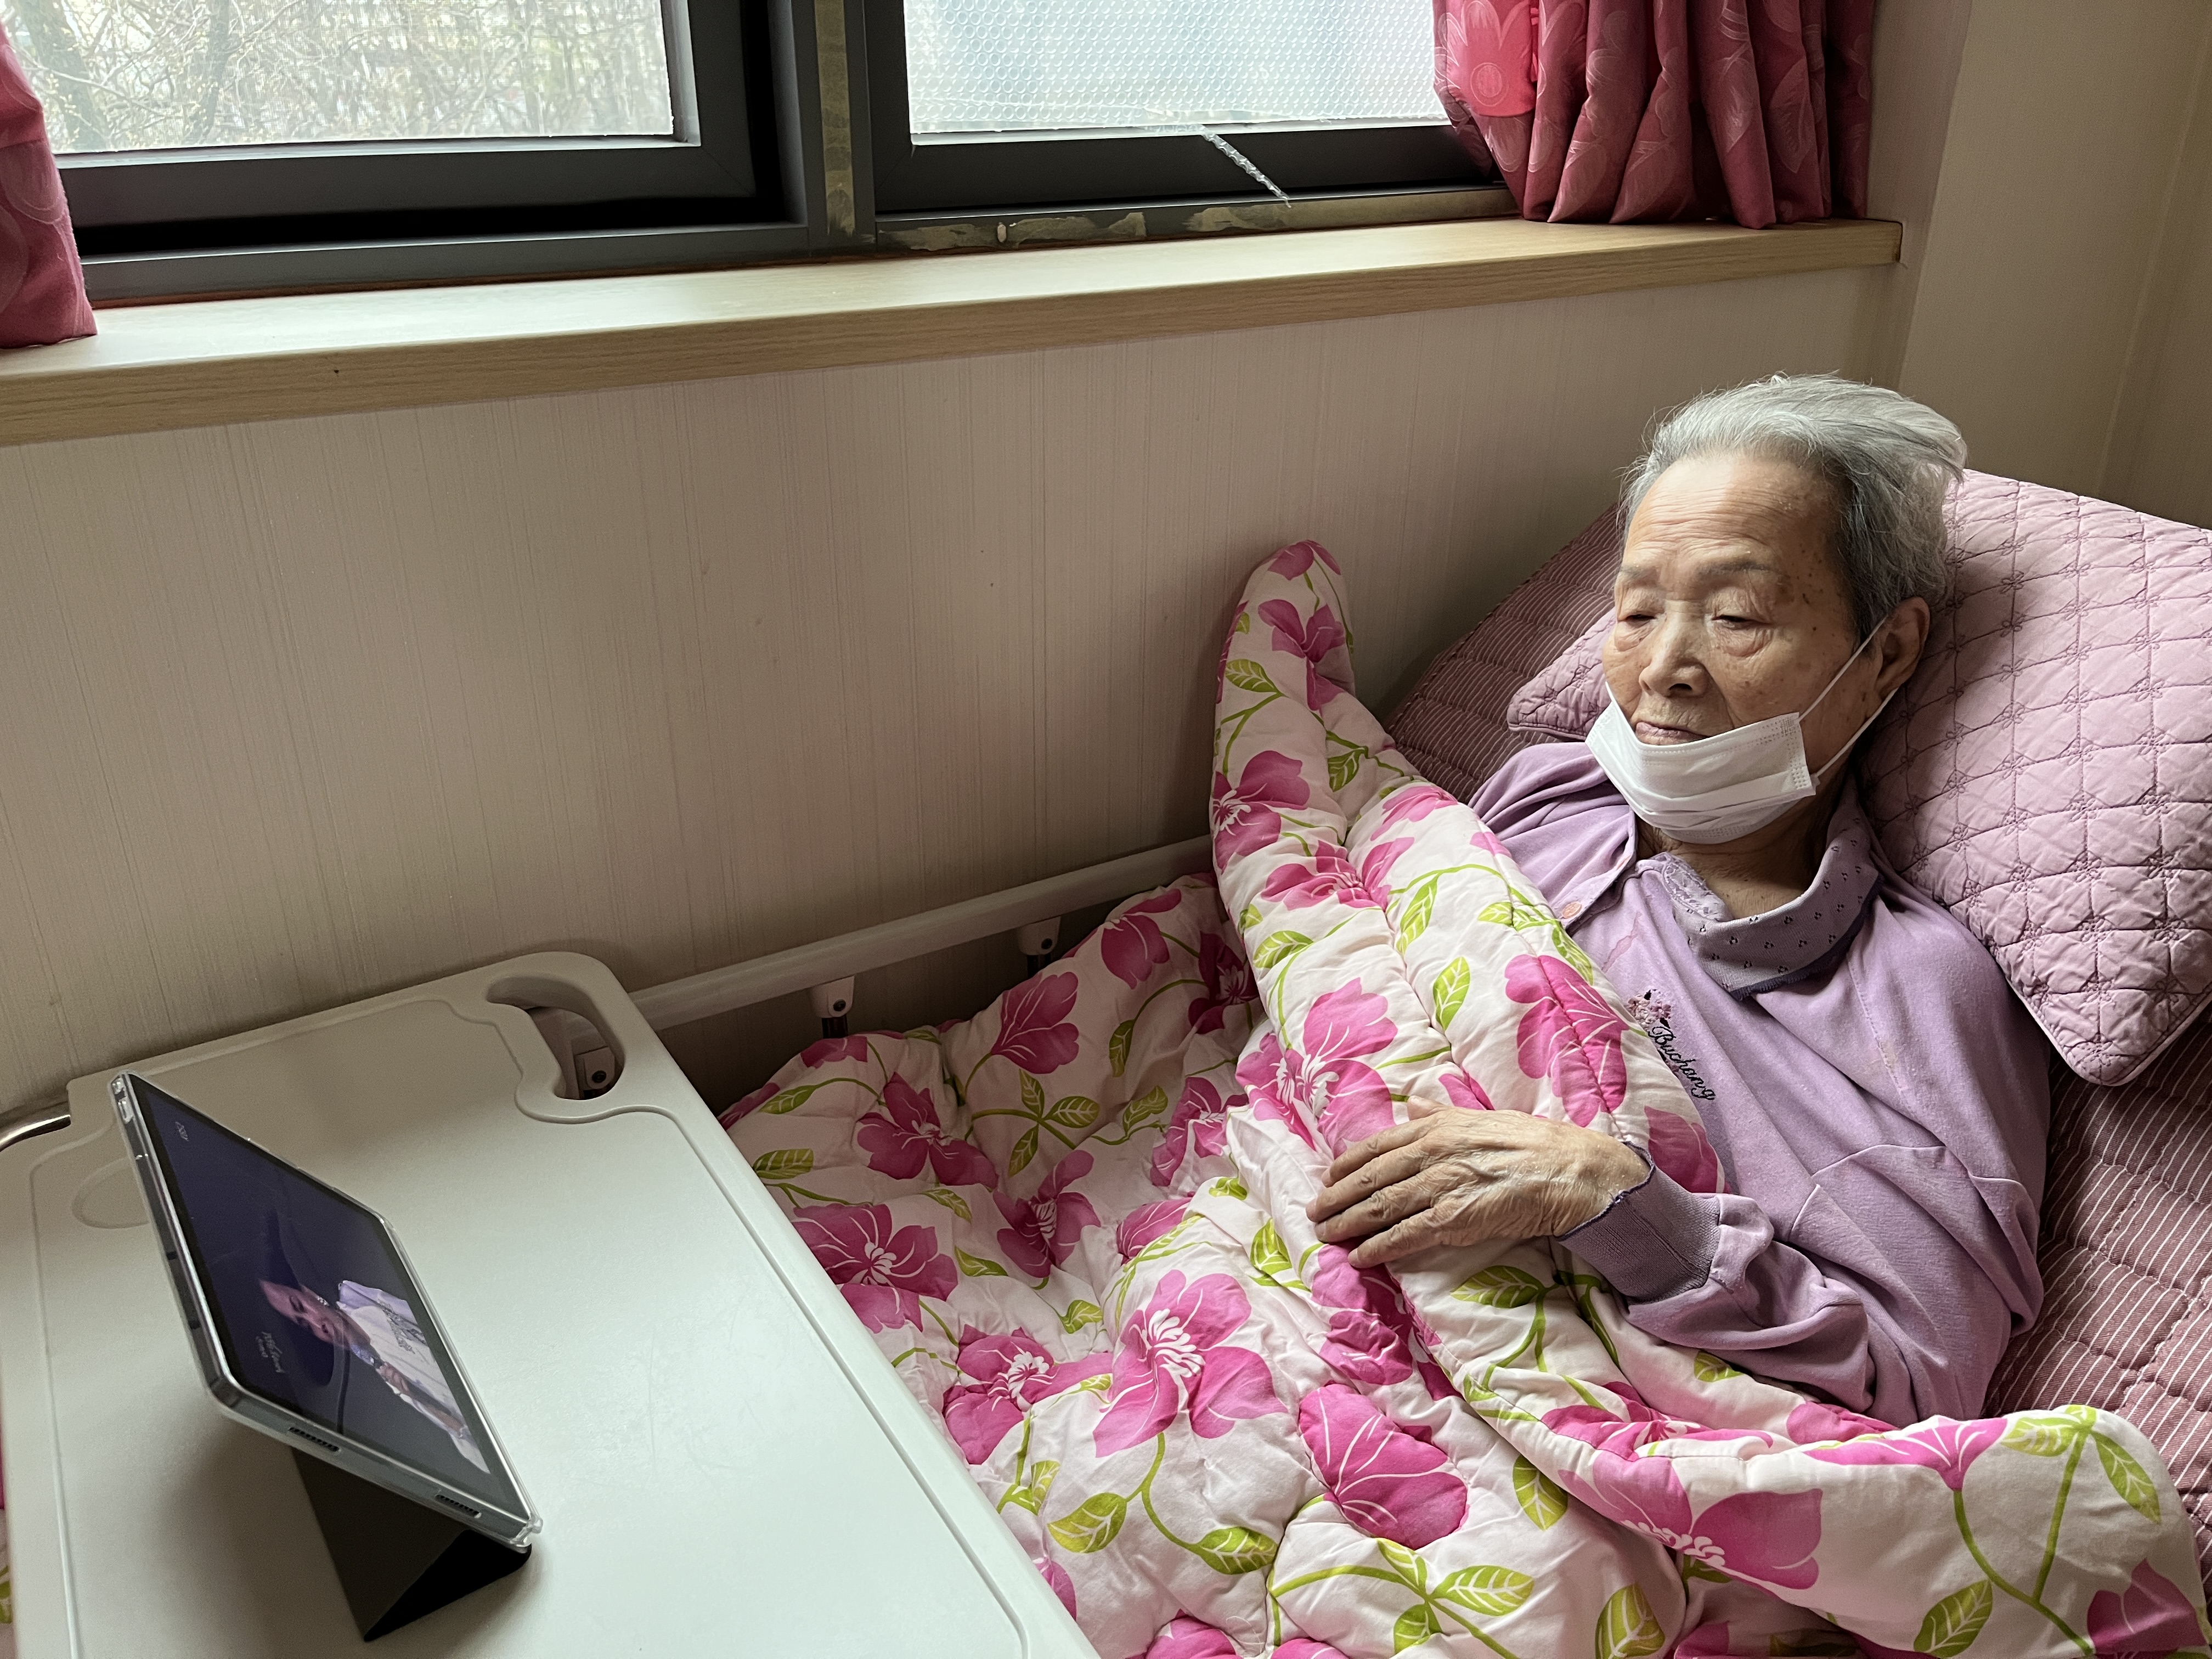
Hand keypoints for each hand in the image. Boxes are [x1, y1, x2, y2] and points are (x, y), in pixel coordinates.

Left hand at [1305, 1102, 1646, 1266]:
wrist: (1570, 1171)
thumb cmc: (1532, 1144)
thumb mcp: (1481, 1117)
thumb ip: (1440, 1113)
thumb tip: (1411, 1103)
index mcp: (1437, 1127)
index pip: (1378, 1146)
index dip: (1348, 1164)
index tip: (1328, 1178)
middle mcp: (1432, 1153)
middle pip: (1372, 1178)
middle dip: (1338, 1198)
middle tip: (1314, 1213)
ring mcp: (1442, 1186)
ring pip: (1382, 1207)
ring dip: (1349, 1223)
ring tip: (1327, 1235)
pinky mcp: (1455, 1219)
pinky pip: (1407, 1235)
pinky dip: (1379, 1247)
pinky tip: (1361, 1257)